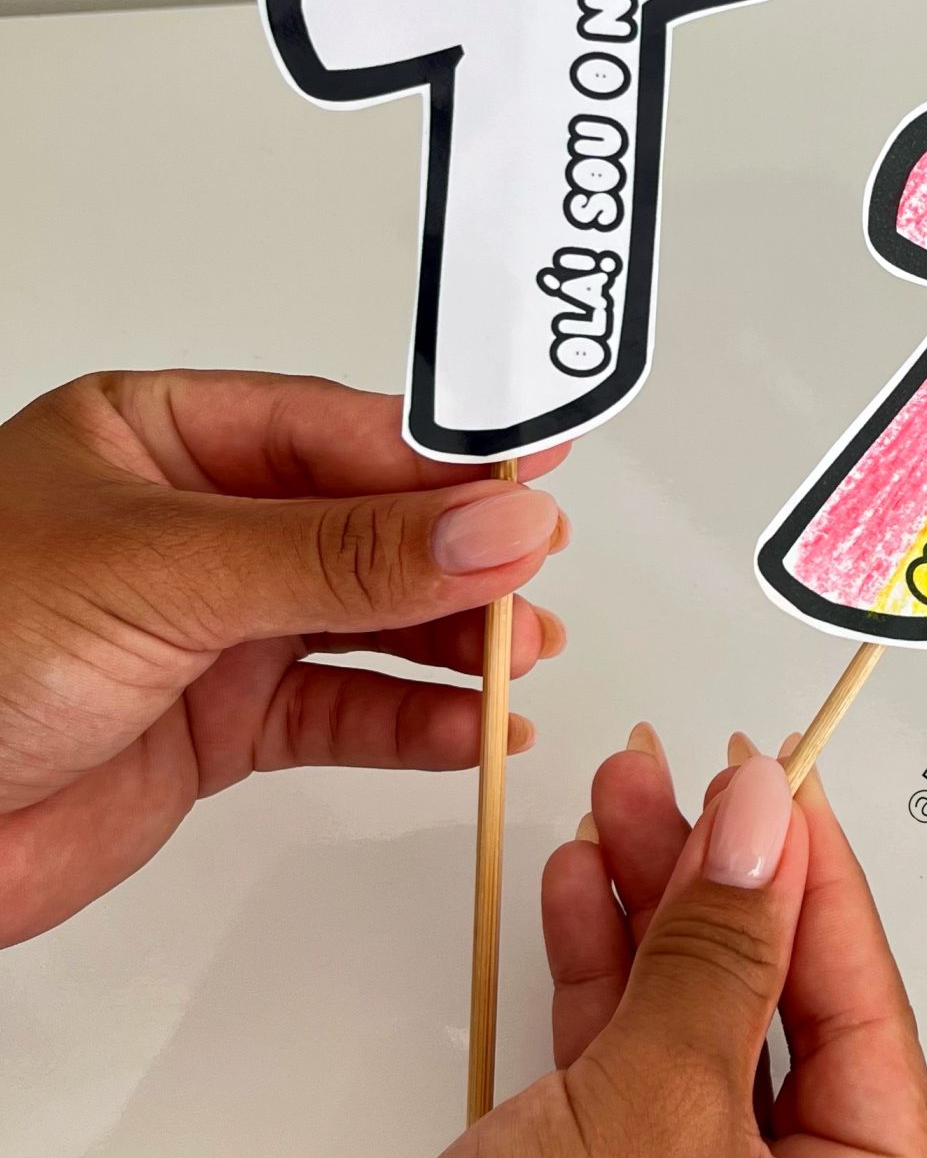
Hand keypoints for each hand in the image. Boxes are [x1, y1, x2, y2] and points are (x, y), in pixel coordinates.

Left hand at [0, 369, 567, 943]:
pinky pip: (345, 710)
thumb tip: (489, 523)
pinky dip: (418, 721)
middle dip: (459, 554)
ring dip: (454, 640)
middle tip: (538, 571)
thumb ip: (339, 554)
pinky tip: (472, 724)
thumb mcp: (160, 573)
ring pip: (370, 620)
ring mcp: (209, 627)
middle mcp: (193, 526)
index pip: (335, 430)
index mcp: (158, 437)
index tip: (534, 473)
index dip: (441, 457)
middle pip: (367, 524)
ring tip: (523, 653)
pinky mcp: (217, 727)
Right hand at [70, 735, 926, 1157]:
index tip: (785, 781)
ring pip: (699, 1038)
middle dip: (725, 889)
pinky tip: (587, 893)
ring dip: (658, 917)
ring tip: (624, 801)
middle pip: (784, 1022)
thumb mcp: (658, 1105)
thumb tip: (767, 820)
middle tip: (696, 778)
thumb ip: (723, 944)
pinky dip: (608, 984)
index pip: (870, 1024)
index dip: (820, 885)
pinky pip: (631, 1079)